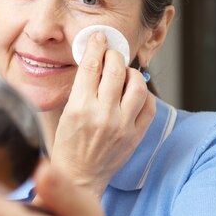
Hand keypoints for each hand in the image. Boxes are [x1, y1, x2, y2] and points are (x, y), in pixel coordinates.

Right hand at [50, 32, 155, 196]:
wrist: (79, 178)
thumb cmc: (68, 146)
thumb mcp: (66, 114)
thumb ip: (81, 88)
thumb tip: (96, 61)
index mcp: (80, 108)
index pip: (91, 65)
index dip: (96, 46)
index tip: (99, 38)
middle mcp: (103, 115)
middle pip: (117, 70)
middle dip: (114, 55)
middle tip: (112, 55)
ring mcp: (123, 126)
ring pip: (138, 84)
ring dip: (132, 73)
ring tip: (124, 75)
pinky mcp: (136, 136)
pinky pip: (150, 106)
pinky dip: (144, 96)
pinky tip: (135, 95)